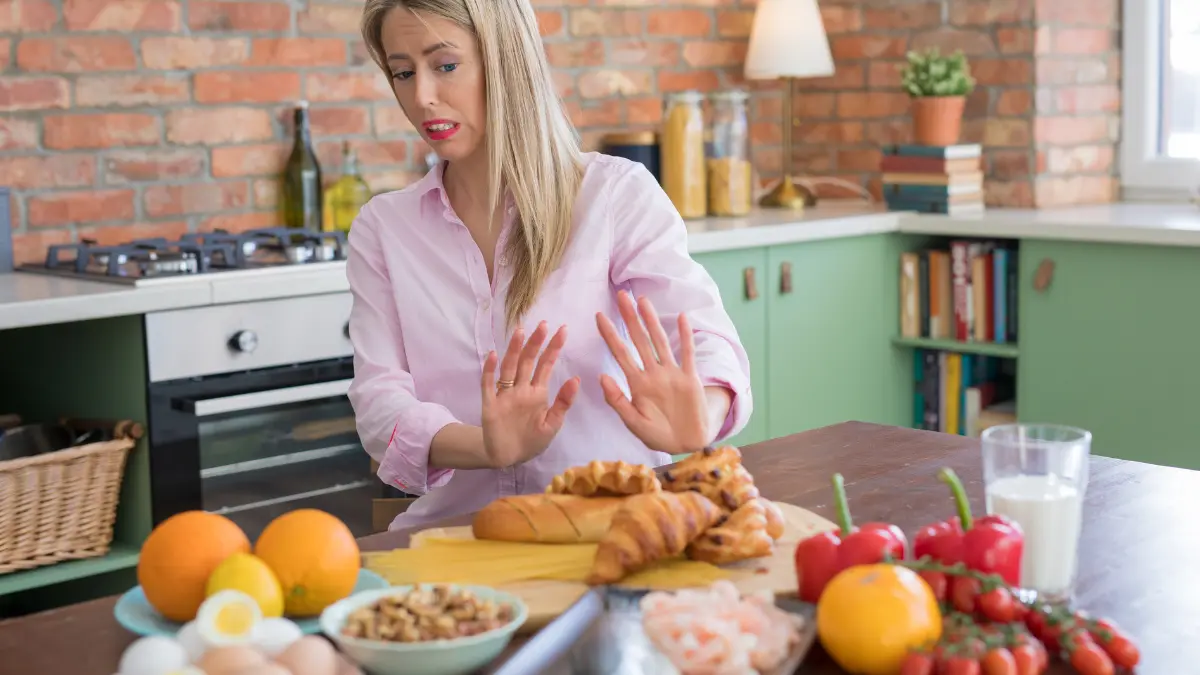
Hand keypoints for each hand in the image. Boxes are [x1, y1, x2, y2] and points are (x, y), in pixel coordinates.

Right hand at [480, 321, 579, 468]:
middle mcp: (521, 389)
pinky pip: (488, 385)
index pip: (546, 365)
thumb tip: (576, 378)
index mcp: (537, 392)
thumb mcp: (552, 424)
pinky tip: (493, 355)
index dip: (553, 348)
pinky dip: (489, 370)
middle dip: (536, 343)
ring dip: (514, 350)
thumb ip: (563, 402)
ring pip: (509, 367)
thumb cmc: (531, 440)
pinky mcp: (490, 404)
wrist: (508, 458)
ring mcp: (505, 395)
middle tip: (543, 324)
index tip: (563, 330)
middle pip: (528, 361)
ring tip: (520, 332)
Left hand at [596, 291, 708, 454]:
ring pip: (660, 341)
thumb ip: (617, 401)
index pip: (620, 353)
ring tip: (643, 301)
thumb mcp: (632, 422)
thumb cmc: (657, 435)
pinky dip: (686, 336)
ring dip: (652, 321)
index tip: (599, 316)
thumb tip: (601, 376)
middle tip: (621, 295)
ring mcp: (672, 374)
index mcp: (637, 383)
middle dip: (630, 318)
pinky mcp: (690, 379)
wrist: (686, 444)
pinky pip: (688, 354)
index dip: (610, 334)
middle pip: (639, 340)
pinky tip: (683, 318)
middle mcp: (653, 373)